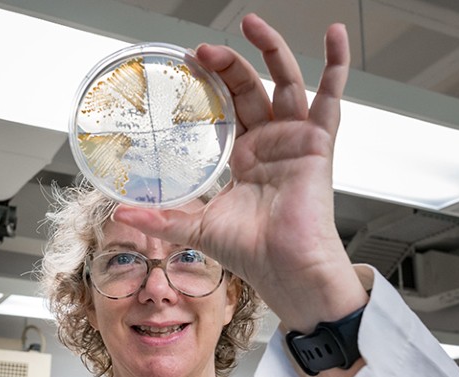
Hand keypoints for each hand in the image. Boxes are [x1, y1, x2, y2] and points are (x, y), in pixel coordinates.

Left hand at [113, 14, 366, 331]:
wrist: (284, 269)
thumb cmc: (252, 253)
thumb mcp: (196, 227)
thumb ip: (162, 217)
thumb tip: (122, 211)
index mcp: (244, 158)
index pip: (226, 108)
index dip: (210, 84)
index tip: (189, 65)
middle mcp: (269, 143)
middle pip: (249, 88)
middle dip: (227, 64)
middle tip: (203, 50)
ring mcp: (294, 139)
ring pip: (285, 82)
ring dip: (271, 50)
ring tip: (251, 23)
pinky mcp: (318, 143)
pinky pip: (331, 99)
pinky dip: (336, 67)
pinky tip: (334, 37)